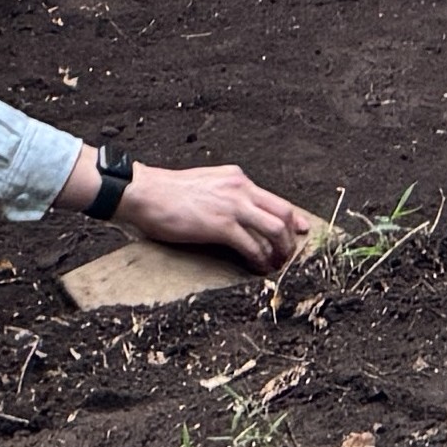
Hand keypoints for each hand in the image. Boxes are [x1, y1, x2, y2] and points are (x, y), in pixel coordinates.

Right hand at [118, 161, 316, 273]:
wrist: (144, 192)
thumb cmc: (167, 193)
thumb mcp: (205, 183)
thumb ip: (225, 193)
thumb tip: (237, 211)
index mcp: (236, 178)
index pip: (275, 198)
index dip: (293, 218)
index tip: (301, 230)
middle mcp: (240, 188)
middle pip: (283, 213)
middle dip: (291, 237)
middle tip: (288, 254)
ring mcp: (233, 206)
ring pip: (275, 229)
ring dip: (280, 250)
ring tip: (276, 264)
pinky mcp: (221, 225)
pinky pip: (252, 245)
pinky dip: (259, 259)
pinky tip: (257, 268)